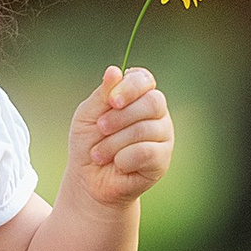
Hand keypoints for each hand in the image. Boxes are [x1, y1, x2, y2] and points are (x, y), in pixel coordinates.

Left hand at [64, 65, 173, 211]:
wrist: (88, 179)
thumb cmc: (88, 142)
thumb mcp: (88, 115)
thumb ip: (102, 94)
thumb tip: (115, 71)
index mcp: (137, 95)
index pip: (144, 79)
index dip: (130, 87)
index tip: (112, 101)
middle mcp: (155, 112)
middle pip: (152, 102)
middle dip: (120, 117)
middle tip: (101, 128)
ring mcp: (163, 135)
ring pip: (145, 129)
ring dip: (114, 143)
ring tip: (100, 153)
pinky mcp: (162, 159)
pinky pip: (147, 152)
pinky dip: (124, 159)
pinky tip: (117, 164)